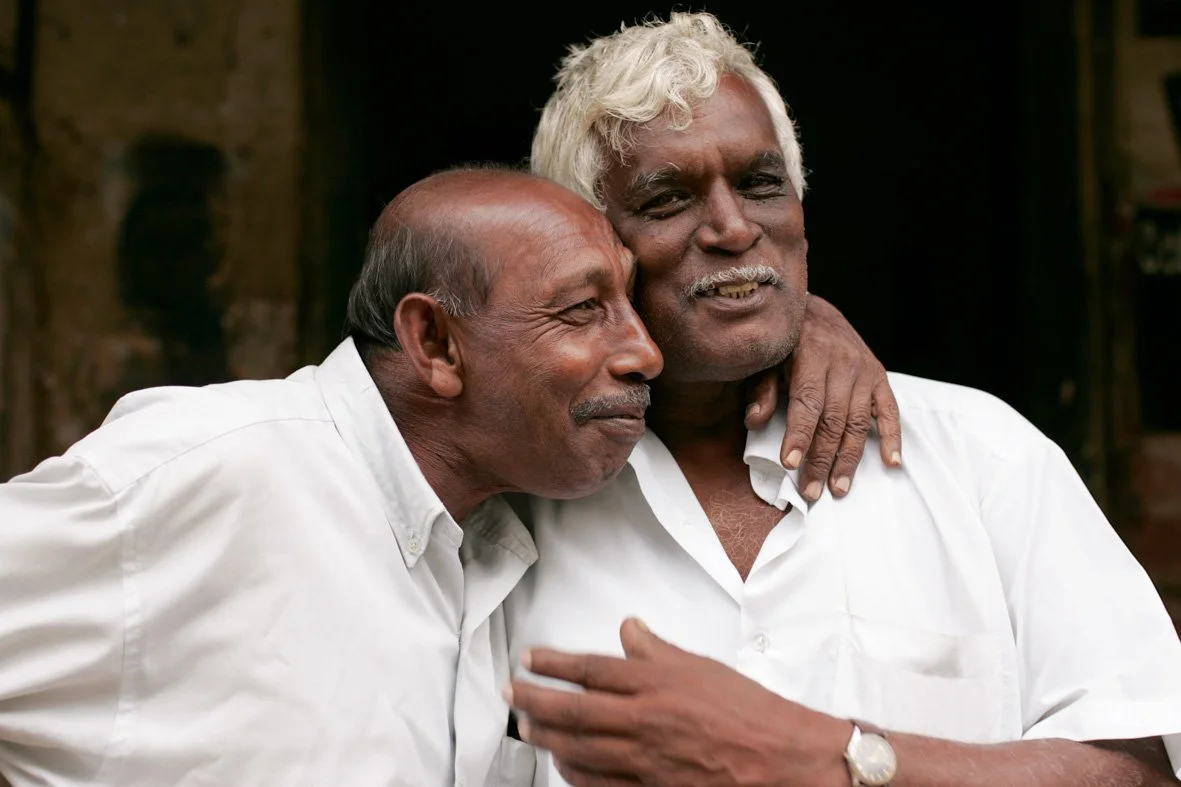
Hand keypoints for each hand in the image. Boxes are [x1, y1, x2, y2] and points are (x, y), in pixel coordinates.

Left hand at [505, 619, 850, 786]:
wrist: (784, 759)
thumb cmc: (749, 713)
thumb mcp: (701, 668)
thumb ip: (657, 651)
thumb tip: (629, 629)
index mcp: (657, 685)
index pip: (591, 670)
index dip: (553, 664)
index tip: (529, 660)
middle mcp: (646, 721)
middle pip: (575, 711)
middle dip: (535, 702)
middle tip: (513, 694)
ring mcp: (646, 761)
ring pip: (581, 751)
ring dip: (549, 740)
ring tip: (528, 729)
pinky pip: (602, 786)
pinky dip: (577, 777)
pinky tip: (563, 768)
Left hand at [745, 293, 901, 501]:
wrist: (813, 309)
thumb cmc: (784, 341)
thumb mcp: (766, 358)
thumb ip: (762, 389)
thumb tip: (755, 422)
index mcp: (812, 353)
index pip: (807, 402)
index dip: (798, 434)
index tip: (789, 463)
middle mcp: (844, 361)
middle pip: (834, 419)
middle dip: (821, 458)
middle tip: (810, 491)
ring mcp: (866, 369)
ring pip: (859, 422)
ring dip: (849, 459)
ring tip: (838, 488)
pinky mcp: (880, 376)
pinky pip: (890, 410)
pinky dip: (893, 437)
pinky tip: (891, 463)